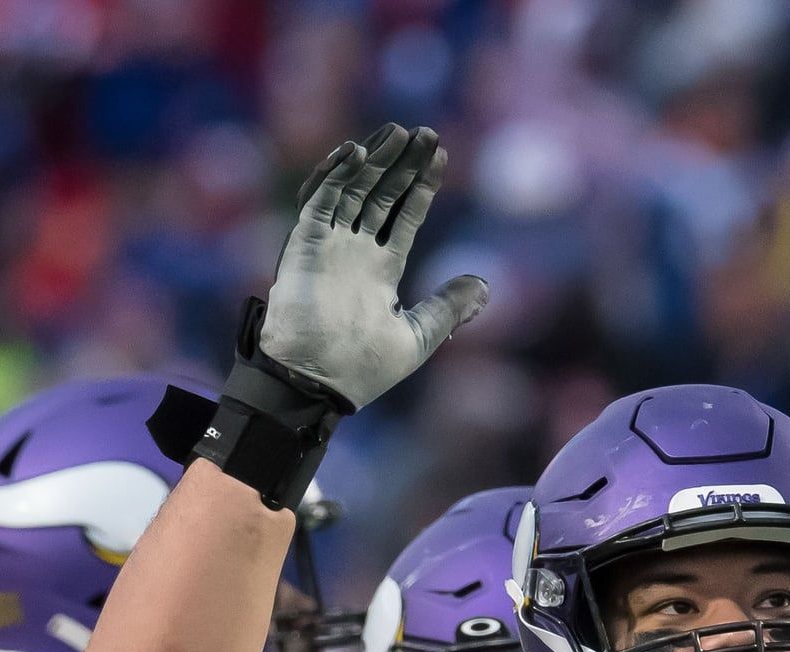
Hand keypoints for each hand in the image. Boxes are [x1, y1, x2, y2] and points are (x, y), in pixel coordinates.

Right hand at [260, 124, 488, 409]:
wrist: (317, 382)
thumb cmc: (363, 368)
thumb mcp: (418, 336)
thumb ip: (448, 307)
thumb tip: (485, 286)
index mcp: (380, 270)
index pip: (404, 217)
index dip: (422, 187)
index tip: (441, 157)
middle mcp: (354, 251)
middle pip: (381, 194)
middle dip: (403, 163)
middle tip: (426, 131)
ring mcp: (329, 245)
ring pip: (353, 189)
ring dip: (375, 159)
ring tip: (400, 132)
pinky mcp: (305, 244)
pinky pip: (319, 199)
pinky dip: (335, 175)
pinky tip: (358, 151)